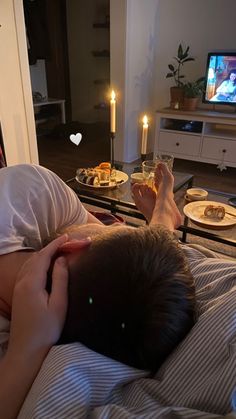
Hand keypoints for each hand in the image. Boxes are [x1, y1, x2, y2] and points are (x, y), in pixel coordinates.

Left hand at [7, 235, 68, 360]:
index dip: (56, 245)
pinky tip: (45, 266)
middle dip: (51, 248)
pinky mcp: (18, 294)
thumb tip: (61, 260)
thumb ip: (60, 279)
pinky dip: (38, 263)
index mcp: (31, 283)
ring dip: (44, 255)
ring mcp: (18, 288)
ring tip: (60, 251)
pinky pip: (27, 271)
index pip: (44, 256)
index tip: (68, 237)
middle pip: (36, 258)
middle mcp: (22, 282)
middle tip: (68, 243)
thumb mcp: (59, 304)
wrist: (27, 350)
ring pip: (30, 263)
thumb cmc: (46, 330)